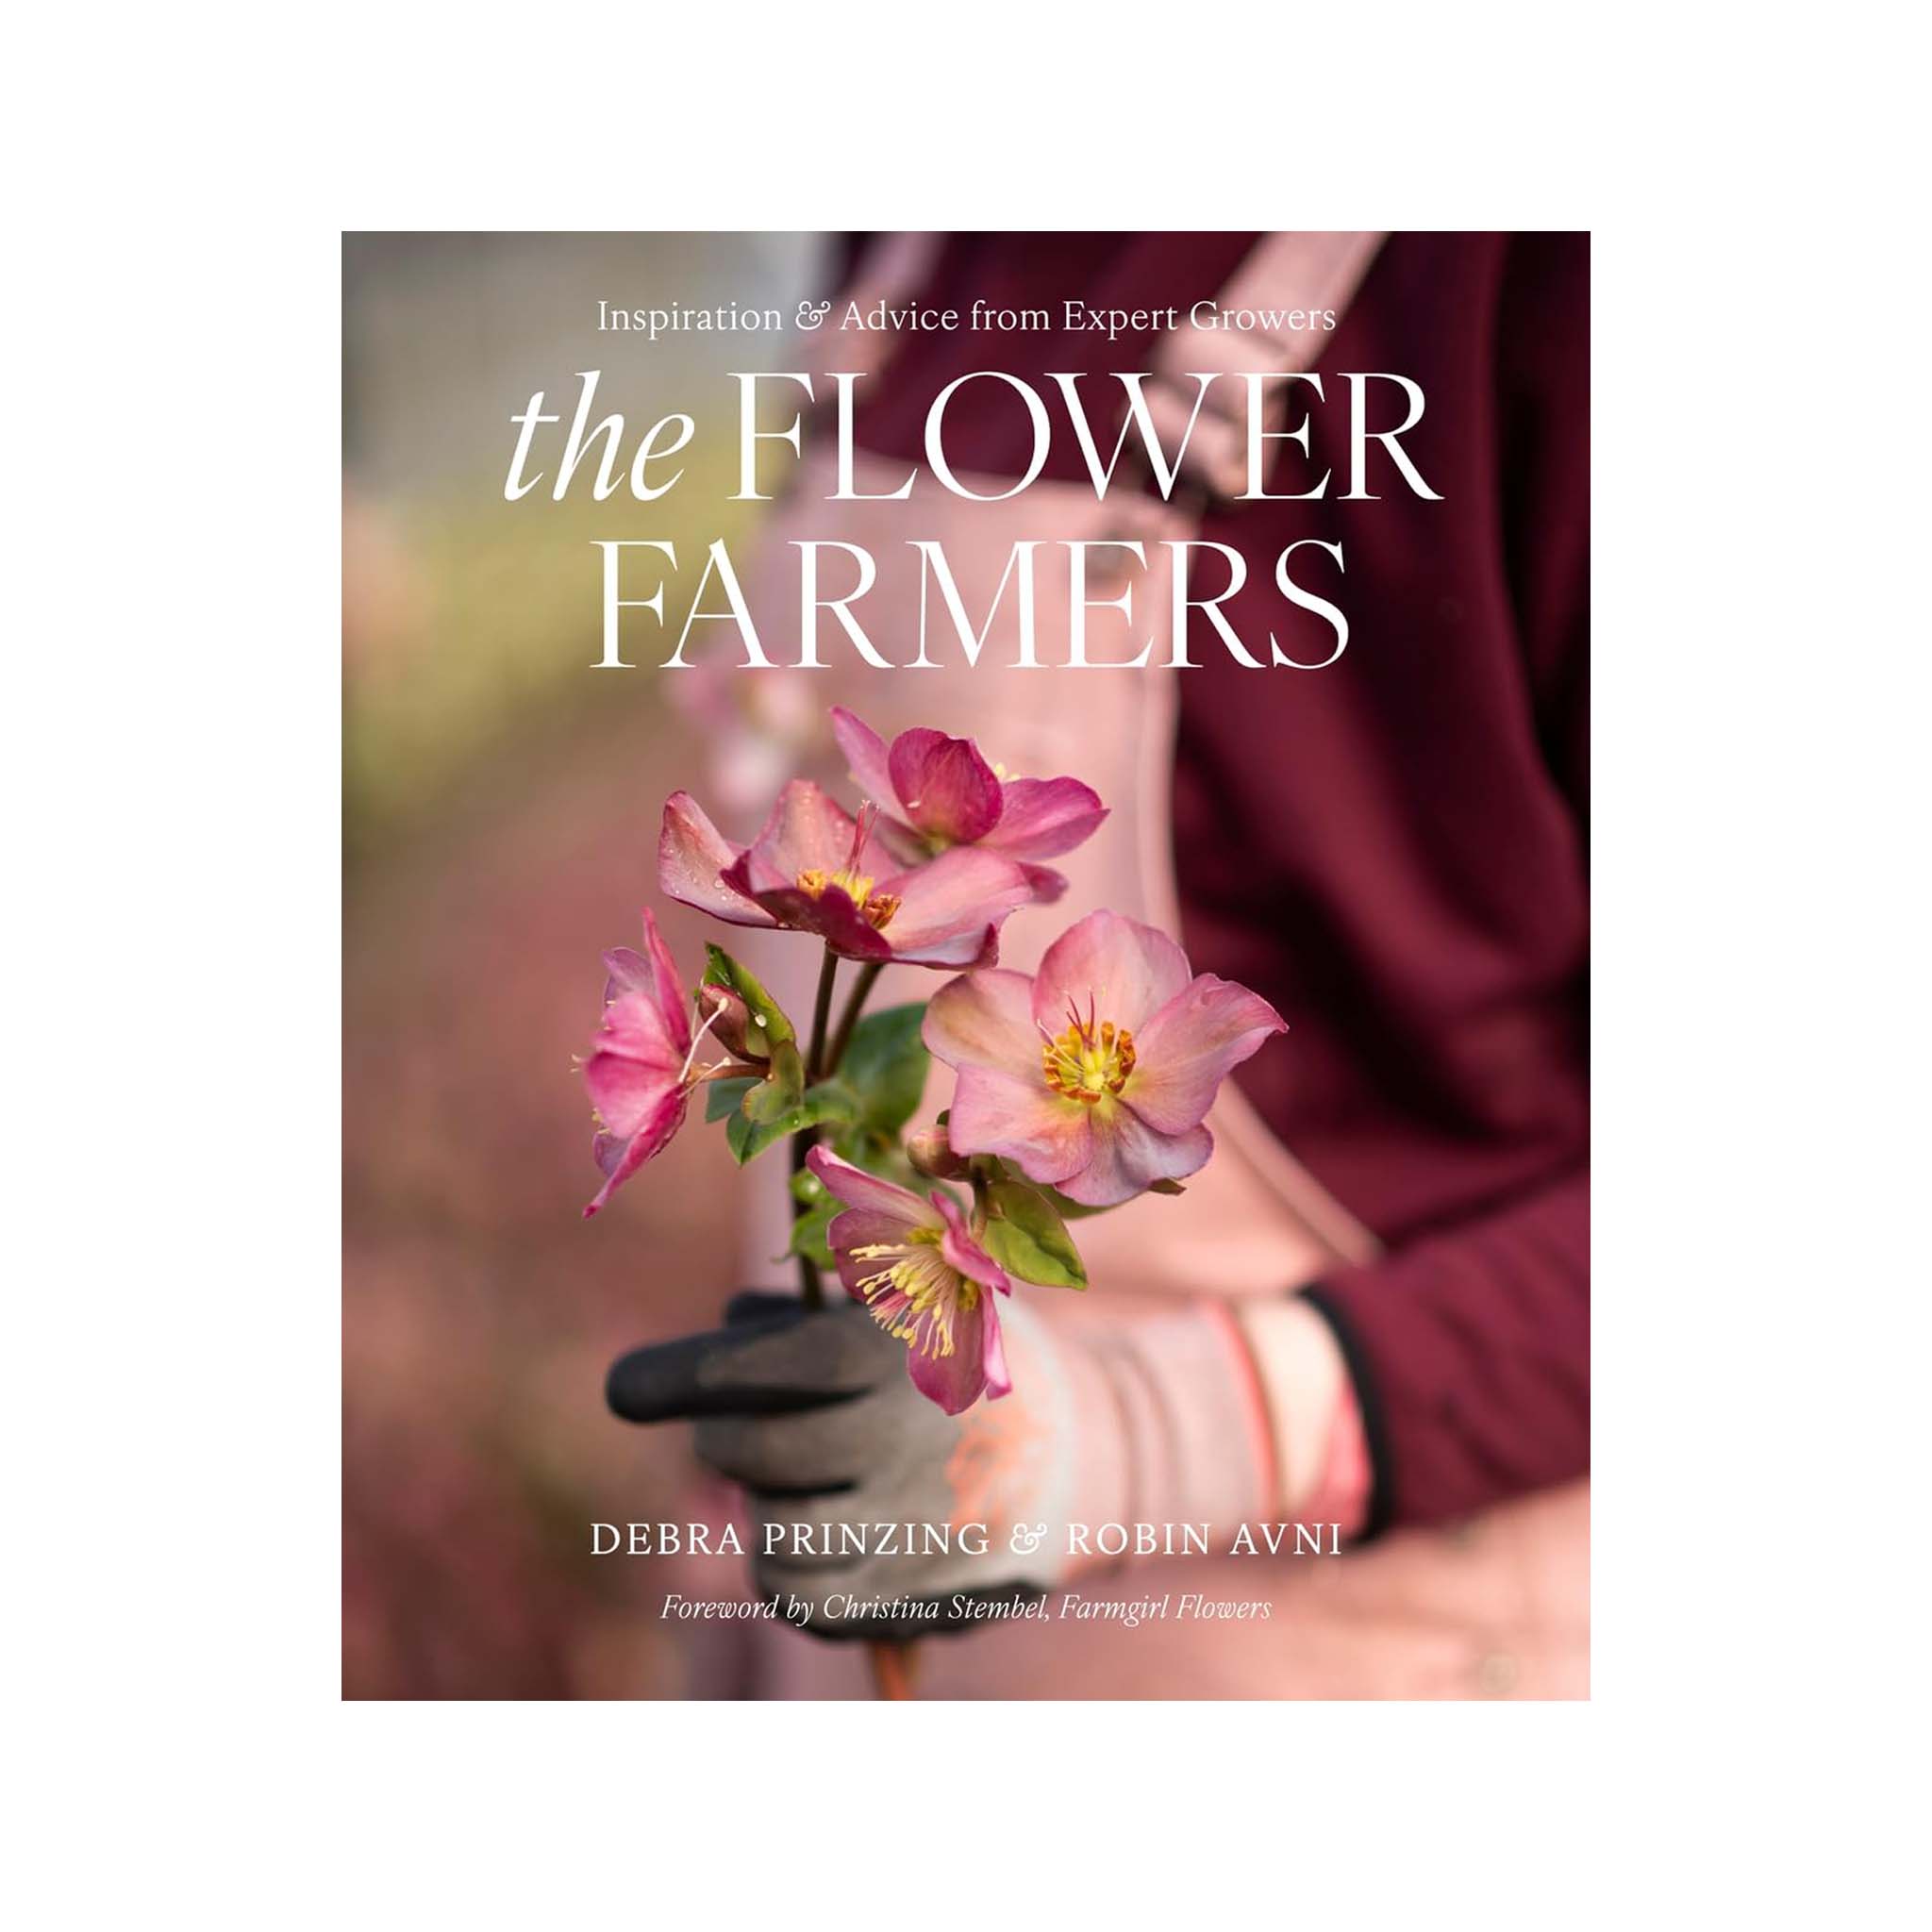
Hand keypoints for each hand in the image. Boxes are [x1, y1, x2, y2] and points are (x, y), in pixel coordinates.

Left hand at [606, 1287, 1282, 1641]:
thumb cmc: (964, 1356)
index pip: (755, 1366)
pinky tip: (823, 1533)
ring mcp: (916, 1527)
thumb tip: (717, 1336)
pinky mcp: (923, 1598)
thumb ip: (805, 1311)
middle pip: (745, 1449)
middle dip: (722, 1433)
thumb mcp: (906, 1299)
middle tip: (734, 1425)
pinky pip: (807, 1603)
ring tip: (807, 1479)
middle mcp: (903, 1440)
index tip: (623, 1391)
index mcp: (899, 1350)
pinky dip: (796, 1570)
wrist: (1091, 1448)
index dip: (674, 1378)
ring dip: (767, 1505)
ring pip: (769, 1537)